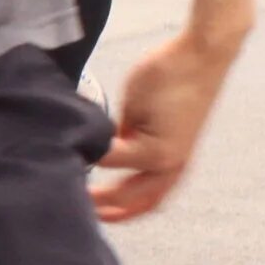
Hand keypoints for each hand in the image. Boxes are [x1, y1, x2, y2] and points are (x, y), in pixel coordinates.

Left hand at [93, 25, 241, 223]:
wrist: (203, 55)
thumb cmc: (167, 74)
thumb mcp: (131, 102)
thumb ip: (114, 134)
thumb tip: (97, 151)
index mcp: (156, 155)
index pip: (109, 167)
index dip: (84, 164)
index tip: (61, 162)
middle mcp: (171, 165)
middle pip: (136, 201)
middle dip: (110, 208)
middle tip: (82, 207)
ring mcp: (181, 160)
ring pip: (154, 197)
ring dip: (131, 207)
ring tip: (107, 209)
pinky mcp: (184, 150)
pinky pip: (163, 184)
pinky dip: (144, 192)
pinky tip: (128, 186)